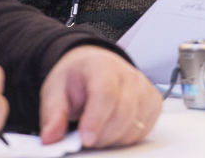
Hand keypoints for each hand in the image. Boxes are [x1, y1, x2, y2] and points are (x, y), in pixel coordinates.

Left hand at [39, 45, 161, 147]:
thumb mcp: (55, 90)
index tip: (85, 139)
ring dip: (113, 138)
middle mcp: (129, 75)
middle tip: (84, 139)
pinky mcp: (153, 103)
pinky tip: (112, 130)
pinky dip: (125, 137)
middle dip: (102, 135)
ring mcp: (145, 88)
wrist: (94, 67)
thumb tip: (50, 137)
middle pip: (124, 113)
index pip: (106, 93)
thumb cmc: (77, 78)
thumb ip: (53, 114)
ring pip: (135, 126)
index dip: (96, 119)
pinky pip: (143, 130)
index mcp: (102, 66)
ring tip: (96, 131)